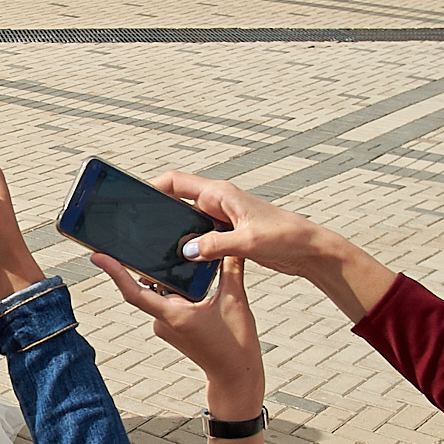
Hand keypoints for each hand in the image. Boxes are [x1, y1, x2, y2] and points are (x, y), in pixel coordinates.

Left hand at [94, 254, 264, 418]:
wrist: (236, 376)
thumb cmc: (235, 345)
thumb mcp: (236, 300)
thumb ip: (230, 267)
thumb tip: (230, 243)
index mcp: (173, 315)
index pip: (134, 292)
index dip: (115, 272)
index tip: (98, 256)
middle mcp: (164, 321)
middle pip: (149, 286)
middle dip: (150, 265)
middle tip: (147, 240)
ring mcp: (167, 326)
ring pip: (162, 293)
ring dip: (170, 278)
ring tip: (189, 260)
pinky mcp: (173, 328)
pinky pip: (169, 302)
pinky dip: (178, 290)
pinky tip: (195, 283)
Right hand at [154, 171, 330, 277]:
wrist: (308, 248)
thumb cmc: (285, 236)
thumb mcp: (248, 242)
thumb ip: (216, 245)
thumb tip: (187, 251)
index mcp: (220, 194)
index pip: (175, 181)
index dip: (152, 187)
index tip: (135, 201)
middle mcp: (218, 202)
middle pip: (176, 201)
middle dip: (157, 213)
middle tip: (138, 229)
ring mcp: (222, 218)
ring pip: (186, 221)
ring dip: (174, 232)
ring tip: (155, 247)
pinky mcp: (227, 234)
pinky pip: (199, 236)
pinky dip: (189, 246)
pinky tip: (182, 262)